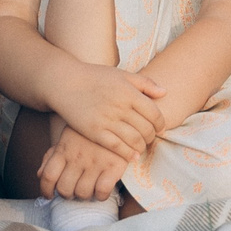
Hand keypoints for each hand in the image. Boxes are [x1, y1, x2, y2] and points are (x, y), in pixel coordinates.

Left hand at [38, 122, 131, 201]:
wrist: (117, 117)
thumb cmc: (88, 132)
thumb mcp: (67, 138)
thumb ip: (51, 156)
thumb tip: (40, 175)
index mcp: (64, 149)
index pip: (48, 176)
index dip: (45, 190)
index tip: (48, 195)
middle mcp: (78, 157)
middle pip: (64, 189)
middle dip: (67, 194)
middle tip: (73, 190)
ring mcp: (96, 162)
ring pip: (82, 193)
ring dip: (83, 195)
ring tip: (88, 188)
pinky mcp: (114, 166)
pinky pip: (102, 191)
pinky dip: (100, 195)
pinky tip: (101, 189)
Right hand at [47, 62, 167, 159]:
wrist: (66, 82)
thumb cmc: (95, 77)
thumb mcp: (121, 74)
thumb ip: (144, 83)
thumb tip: (165, 92)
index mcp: (129, 93)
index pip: (155, 114)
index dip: (161, 124)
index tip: (160, 128)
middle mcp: (120, 107)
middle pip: (146, 129)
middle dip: (152, 136)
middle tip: (150, 138)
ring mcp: (107, 121)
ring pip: (135, 141)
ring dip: (142, 146)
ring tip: (141, 146)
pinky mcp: (95, 132)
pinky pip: (117, 147)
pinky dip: (128, 154)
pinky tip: (132, 155)